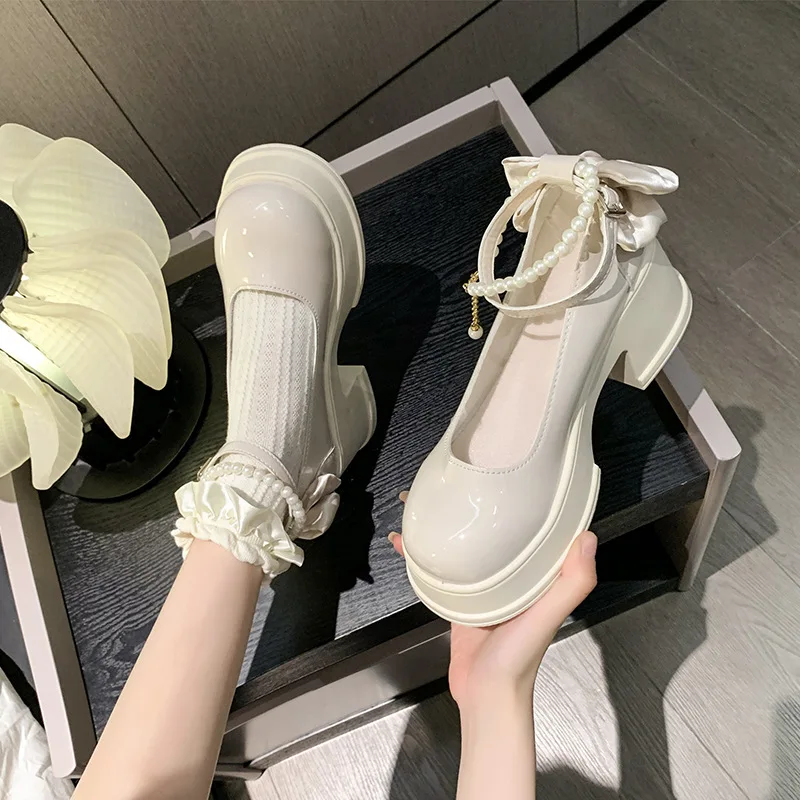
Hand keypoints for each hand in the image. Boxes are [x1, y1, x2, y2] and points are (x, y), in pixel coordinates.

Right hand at [390, 493, 596, 709]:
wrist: (486, 695)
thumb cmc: (519, 657)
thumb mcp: (547, 615)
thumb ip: (572, 582)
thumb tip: (588, 537)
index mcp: (535, 573)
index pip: (532, 527)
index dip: (522, 498)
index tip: (501, 471)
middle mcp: (512, 574)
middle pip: (491, 529)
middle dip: (470, 504)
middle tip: (446, 480)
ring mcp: (484, 586)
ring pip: (464, 544)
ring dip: (443, 524)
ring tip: (420, 502)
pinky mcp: (460, 599)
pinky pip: (443, 569)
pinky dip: (424, 555)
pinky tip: (404, 543)